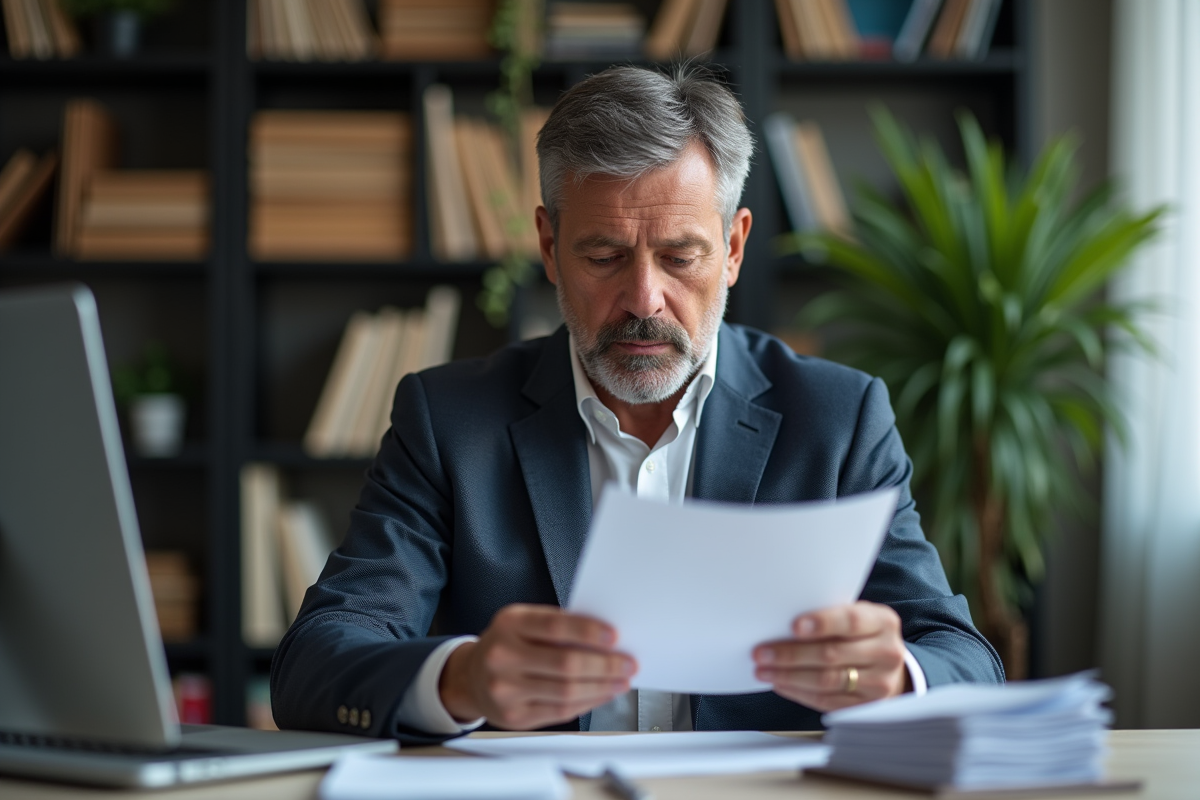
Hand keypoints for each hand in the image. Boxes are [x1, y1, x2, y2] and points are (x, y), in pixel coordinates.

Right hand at [439, 604, 635, 729]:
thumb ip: (558, 626)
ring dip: (602, 686)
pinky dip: (588, 702)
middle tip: (627, 663)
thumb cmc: (507, 644)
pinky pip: (561, 711)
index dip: (588, 631)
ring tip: (621, 680)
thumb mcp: (523, 622)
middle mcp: (503, 656)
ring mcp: (506, 690)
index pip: (555, 626)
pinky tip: (602, 694)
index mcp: (509, 624)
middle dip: (605, 664)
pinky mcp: (515, 716)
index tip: (614, 636)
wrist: (471, 677)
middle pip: (566, 663)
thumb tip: (605, 638)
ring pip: (567, 691)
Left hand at [752, 601, 908, 711]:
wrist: (889, 665)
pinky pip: (827, 701)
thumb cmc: (863, 634)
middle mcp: (886, 652)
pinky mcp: (867, 706)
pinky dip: (798, 692)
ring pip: (827, 680)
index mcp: (883, 622)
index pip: (851, 621)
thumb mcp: (857, 615)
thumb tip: (783, 623)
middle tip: (762, 653)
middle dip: (791, 654)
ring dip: (789, 676)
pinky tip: (781, 684)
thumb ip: (831, 616)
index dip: (822, 623)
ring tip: (764, 670)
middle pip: (832, 654)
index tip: (794, 626)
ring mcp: (880, 682)